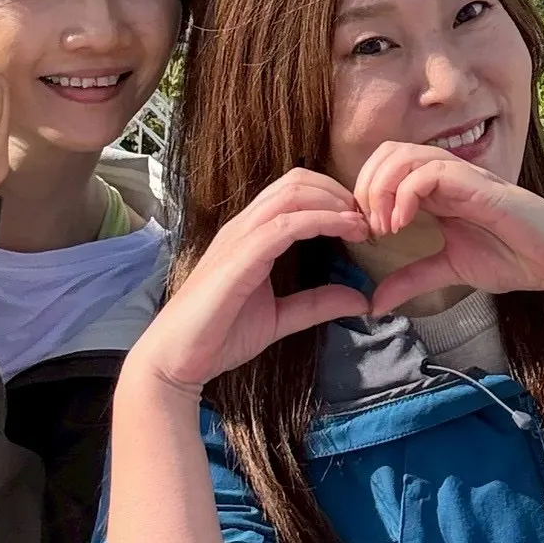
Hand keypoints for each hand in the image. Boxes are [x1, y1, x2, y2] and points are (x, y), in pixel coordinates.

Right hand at [127, 170, 372, 398]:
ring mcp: (238, 238)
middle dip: (338, 191)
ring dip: (334, 201)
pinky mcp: (239, 257)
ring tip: (361, 223)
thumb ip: (317, 304)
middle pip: (296, 181)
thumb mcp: (281, 317)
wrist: (176, 361)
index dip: (333, 196)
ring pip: (292, 193)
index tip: (362, 222)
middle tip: (367, 218)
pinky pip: (285, 224)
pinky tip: (345, 231)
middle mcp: (243, 227)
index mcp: (250, 235)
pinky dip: (321, 220)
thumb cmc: (219, 336)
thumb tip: (362, 300)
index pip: (294, 190)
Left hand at [355, 144, 543, 317]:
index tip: (365, 232)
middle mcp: (447, 174)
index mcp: (438, 189)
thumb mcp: (450, 270)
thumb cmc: (513, 258)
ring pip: (404, 155)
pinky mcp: (480, 185)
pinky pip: (431, 172)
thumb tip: (374, 304)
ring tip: (385, 226)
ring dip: (382, 188)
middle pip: (388, 152)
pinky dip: (406, 193)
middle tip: (370, 227)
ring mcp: (464, 176)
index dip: (365, 192)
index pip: (386, 165)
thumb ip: (413, 280)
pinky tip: (403, 224)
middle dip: (366, 186)